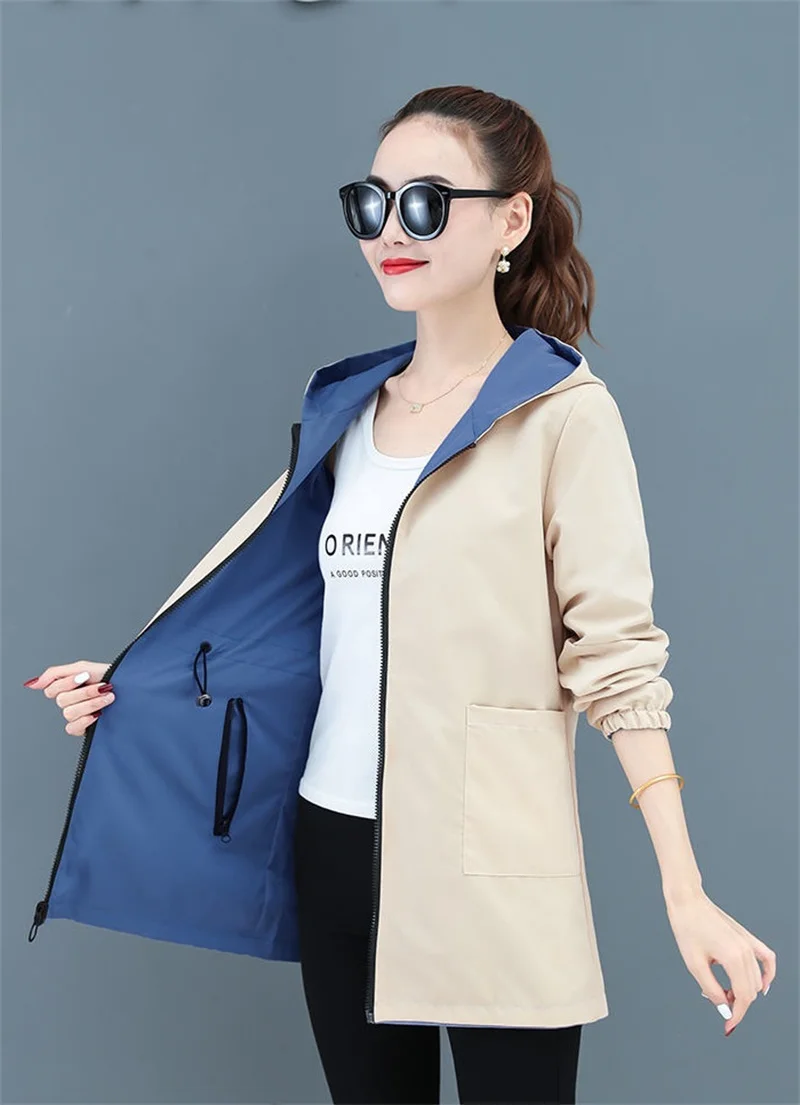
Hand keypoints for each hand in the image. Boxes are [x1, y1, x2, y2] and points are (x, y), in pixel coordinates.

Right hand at [24, 661, 114, 736]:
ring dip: (91, 703)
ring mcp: (77, 716)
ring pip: (68, 713)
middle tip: (103, 687)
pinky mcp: (84, 728)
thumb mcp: (83, 667)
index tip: (86, 676)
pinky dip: (85, 720)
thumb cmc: (110, 675)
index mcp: (67, 687)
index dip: (68, 683)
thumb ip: (55, 674)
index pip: (51, 689)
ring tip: (109, 697)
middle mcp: (70, 702)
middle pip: (62, 701)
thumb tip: (31, 684)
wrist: (132, 687)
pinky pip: (72, 728)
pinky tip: (98, 714)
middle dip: (85, 692)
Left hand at [665, 888, 776, 1035]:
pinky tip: (762, 985)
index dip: (737, 1015)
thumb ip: (711, 989)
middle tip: (715, 1000)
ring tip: (722, 990)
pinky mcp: (747, 937)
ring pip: (756, 980)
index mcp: (734, 957)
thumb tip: (724, 1009)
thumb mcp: (694, 964)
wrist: (687, 901)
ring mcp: (749, 943)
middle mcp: (746, 951)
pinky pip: (767, 959)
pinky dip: (767, 974)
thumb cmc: (687, 929)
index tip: (727, 1026)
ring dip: (744, 991)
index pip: (744, 997)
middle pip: (751, 991)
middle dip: (737, 1003)